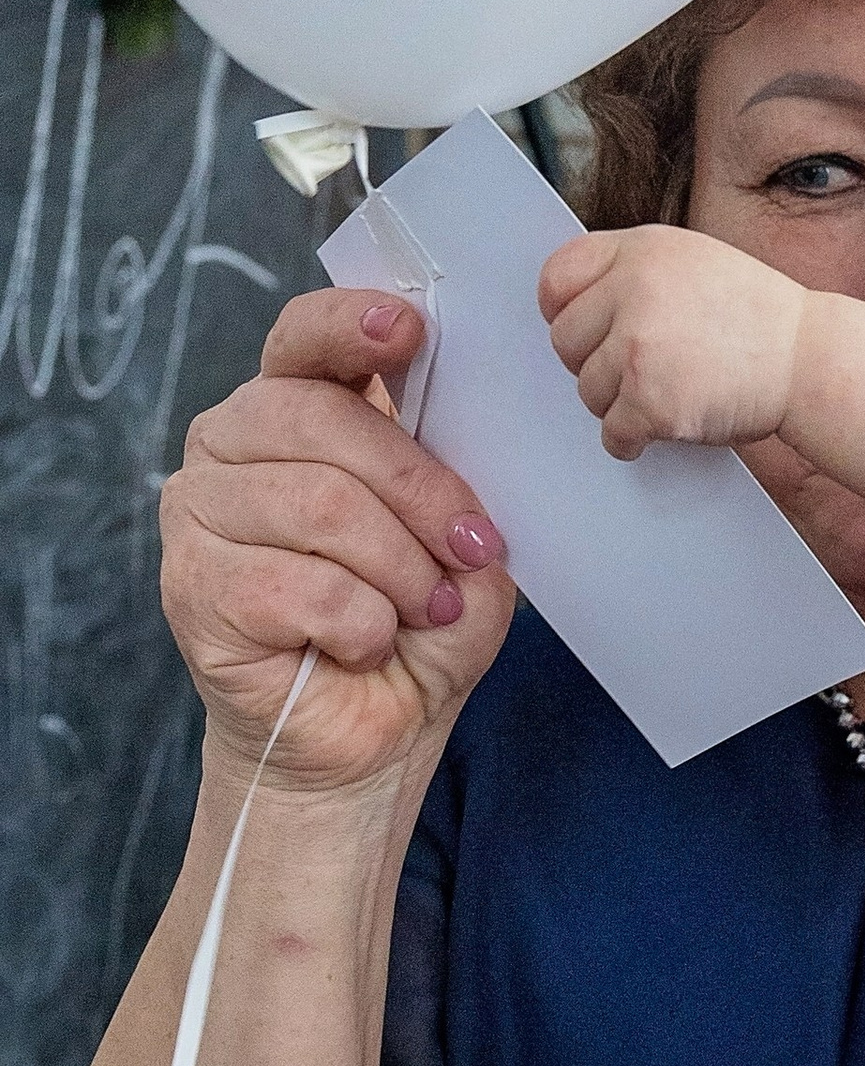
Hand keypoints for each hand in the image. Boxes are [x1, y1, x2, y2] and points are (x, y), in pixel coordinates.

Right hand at [163, 289, 514, 787]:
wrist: (368, 739)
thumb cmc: (411, 631)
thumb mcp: (461, 547)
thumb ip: (454, 485)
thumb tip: (460, 450)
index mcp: (295, 413)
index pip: (303, 340)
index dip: (350, 327)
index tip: (407, 330)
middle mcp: (230, 446)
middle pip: (321, 421)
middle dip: (419, 491)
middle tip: (471, 551)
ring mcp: (198, 513)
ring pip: (319, 506)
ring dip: (399, 570)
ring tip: (424, 610)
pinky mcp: (192, 587)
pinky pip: (299, 585)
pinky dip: (361, 622)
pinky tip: (365, 644)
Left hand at [540, 223, 804, 459]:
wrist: (809, 360)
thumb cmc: (759, 319)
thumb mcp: (695, 262)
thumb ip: (636, 273)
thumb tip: (576, 307)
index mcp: (642, 251)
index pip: (558, 277)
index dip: (563, 309)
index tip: (580, 329)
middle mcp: (634, 291)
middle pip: (565, 341)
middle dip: (595, 361)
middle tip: (638, 369)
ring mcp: (638, 348)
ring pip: (588, 391)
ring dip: (618, 403)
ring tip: (666, 392)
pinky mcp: (649, 401)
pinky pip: (612, 432)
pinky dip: (631, 439)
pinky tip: (661, 426)